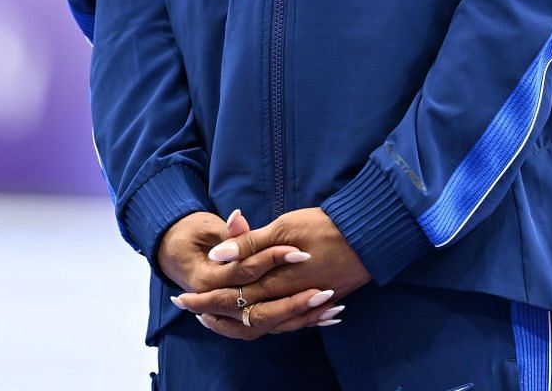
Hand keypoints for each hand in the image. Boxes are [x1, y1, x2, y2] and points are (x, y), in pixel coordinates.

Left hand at [173, 207, 369, 339]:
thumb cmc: (325, 226)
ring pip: (264, 323)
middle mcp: (286, 298)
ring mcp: (303, 304)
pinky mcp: (318, 304)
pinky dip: (268, 324)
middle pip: (242, 314)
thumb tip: (217, 257)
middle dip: (213, 314)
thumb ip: (250, 244)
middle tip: (189, 310)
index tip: (182, 298)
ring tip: (215, 320)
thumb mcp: (284, 226)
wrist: (369, 235)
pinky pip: (289, 323)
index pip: (230, 295)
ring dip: (237, 323)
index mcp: (274, 279)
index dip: (204, 299)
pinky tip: (258, 322)